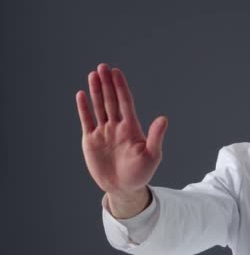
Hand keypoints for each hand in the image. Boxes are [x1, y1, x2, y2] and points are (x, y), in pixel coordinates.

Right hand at [76, 63, 167, 216]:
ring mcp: (104, 132)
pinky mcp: (91, 141)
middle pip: (111, 100)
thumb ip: (155, 136)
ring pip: (99, 107)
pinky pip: (87, 120)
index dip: (120, 87)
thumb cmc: (141, 173)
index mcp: (132, 127)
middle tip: (103, 67)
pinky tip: (81, 94)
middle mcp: (117, 126)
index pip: (125, 102)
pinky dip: (84, 108)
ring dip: (95, 91)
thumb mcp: (152, 155)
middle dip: (107, 84)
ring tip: (93, 74)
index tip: (116, 72)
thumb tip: (163, 119)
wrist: (124, 188)